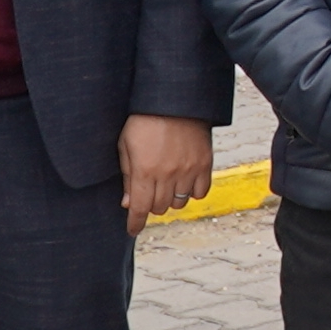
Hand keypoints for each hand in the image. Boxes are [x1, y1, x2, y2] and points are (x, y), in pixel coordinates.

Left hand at [119, 114, 216, 232]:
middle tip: (149, 192)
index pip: (140, 208)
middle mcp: (168, 174)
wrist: (174, 99)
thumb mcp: (126, 146)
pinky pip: (200, 192)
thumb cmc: (144, 119)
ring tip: (166, 184)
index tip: (133, 229)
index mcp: (145, 170)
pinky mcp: (204, 163)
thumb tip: (128, 203)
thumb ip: (127, 176)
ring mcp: (188, 170)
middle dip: (151, 205)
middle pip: (160, 208)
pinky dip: (191, 192)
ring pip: (179, 203)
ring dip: (170, 199)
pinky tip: (184, 181)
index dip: (135, 223)